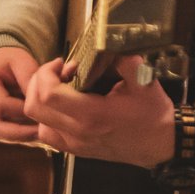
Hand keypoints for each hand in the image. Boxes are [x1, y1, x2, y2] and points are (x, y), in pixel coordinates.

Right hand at [0, 46, 40, 143]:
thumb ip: (29, 77)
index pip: (1, 106)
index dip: (23, 111)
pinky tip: (35, 134)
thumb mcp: (20, 60)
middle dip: (21, 133)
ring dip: (20, 138)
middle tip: (44, 132)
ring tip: (42, 134)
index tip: (44, 111)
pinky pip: (1, 136)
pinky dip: (19, 137)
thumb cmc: (10, 62)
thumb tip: (42, 99)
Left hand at [24, 55, 174, 167]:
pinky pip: (47, 134)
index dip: (46, 73)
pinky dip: (47, 117)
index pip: (47, 94)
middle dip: (39, 82)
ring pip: (37, 122)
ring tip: (62, 88)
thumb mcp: (144, 80)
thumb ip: (123, 59)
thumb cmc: (152, 114)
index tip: (62, 63)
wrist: (161, 144)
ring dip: (42, 100)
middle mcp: (78, 132)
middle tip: (58, 71)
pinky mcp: (76, 150)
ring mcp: (75, 144)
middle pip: (33, 107)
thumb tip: (106, 43)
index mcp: (92, 114)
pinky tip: (64, 105)